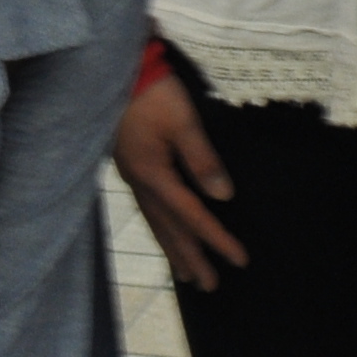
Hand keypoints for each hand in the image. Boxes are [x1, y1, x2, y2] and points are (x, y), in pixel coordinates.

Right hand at [112, 74, 246, 291]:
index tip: (239, 259)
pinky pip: (148, 209)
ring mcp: (132, 176)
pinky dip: (159, 228)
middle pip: (169, 229)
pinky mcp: (130, 166)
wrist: (117, 70)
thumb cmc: (153, 92)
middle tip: (210, 286)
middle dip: (191, 258)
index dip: (217, 239)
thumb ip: (202, 159)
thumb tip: (224, 196)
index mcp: (154, 175)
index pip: (192, 216)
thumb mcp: (183, 121)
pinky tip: (164, 231)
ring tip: (185, 273)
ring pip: (155, 222)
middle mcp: (141, 182)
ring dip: (172, 249)